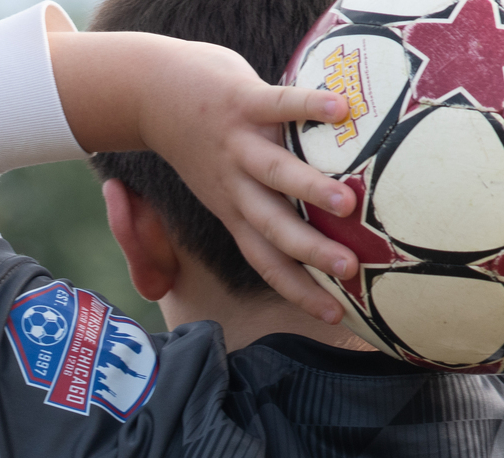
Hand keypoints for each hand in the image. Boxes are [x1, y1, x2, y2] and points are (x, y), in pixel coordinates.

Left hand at [50, 31, 357, 323]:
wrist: (152, 94)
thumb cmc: (202, 142)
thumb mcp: (221, 185)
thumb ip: (259, 204)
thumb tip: (315, 230)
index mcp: (233, 210)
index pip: (266, 261)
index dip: (298, 289)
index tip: (336, 316)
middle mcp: (233, 185)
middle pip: (272, 226)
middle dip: (311, 250)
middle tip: (350, 268)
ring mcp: (236, 143)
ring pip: (273, 172)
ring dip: (308, 189)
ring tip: (347, 203)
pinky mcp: (240, 101)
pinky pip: (278, 104)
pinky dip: (307, 107)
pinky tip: (341, 110)